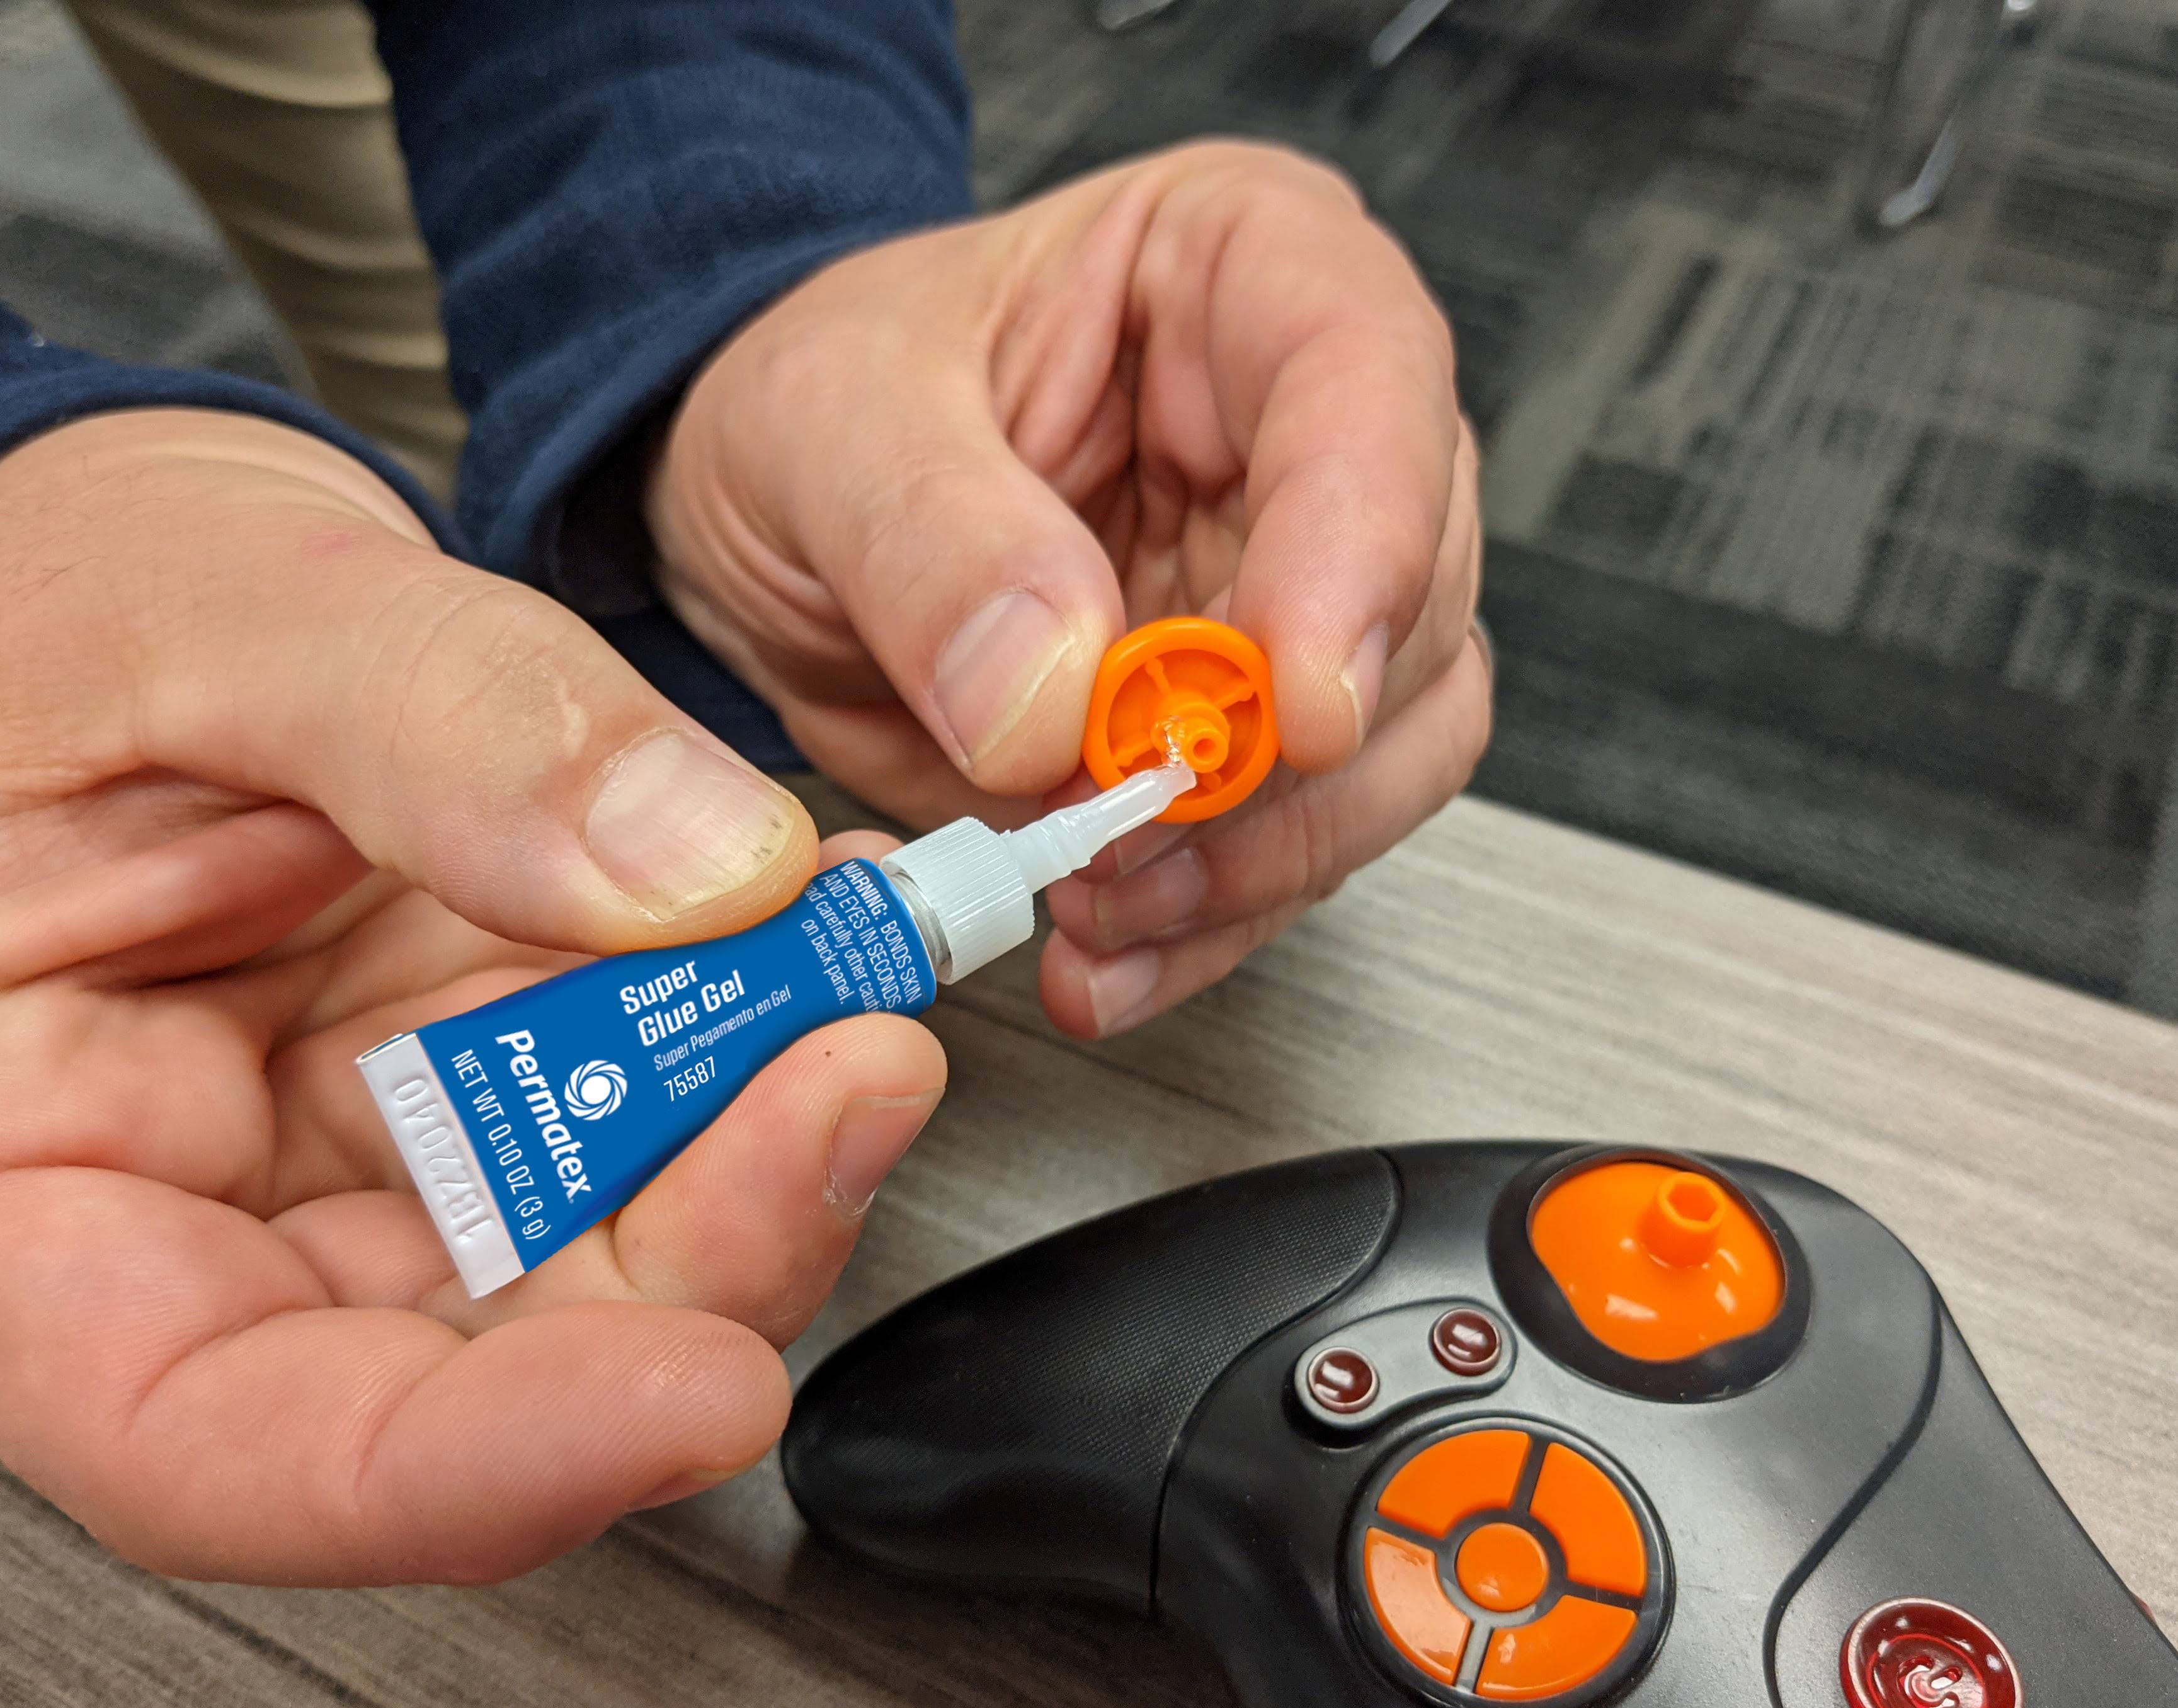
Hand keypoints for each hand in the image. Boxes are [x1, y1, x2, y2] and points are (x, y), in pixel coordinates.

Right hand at [0, 410, 944, 1582]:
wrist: (78, 552)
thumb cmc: (37, 605)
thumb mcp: (200, 598)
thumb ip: (435, 720)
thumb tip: (695, 873)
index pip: (199, 1438)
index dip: (470, 1465)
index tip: (698, 1386)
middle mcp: (183, 1211)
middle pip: (454, 1372)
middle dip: (691, 1263)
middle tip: (851, 1077)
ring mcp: (344, 1158)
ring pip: (581, 1264)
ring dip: (749, 1150)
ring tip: (845, 964)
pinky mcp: (469, 1087)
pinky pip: (637, 1125)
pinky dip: (749, 1052)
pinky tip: (815, 935)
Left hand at [649, 139, 1490, 1036]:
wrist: (774, 526)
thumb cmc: (822, 407)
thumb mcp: (823, 427)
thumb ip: (932, 541)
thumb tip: (1054, 695)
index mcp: (1237, 274)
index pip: (1370, 379)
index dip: (1363, 551)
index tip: (1296, 707)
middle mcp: (1302, 436)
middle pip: (1415, 597)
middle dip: (1282, 756)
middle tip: (1133, 832)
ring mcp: (1291, 595)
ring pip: (1388, 750)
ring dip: (1255, 862)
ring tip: (1098, 901)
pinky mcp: (1246, 737)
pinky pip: (1288, 851)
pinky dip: (1204, 923)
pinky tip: (1105, 952)